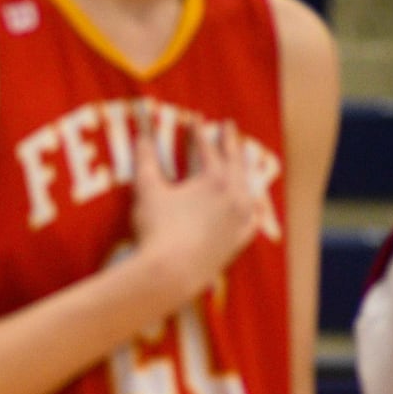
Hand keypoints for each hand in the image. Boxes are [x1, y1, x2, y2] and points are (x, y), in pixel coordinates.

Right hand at [130, 119, 263, 304]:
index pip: (207, 149)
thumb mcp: (148, 191)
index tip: (197, 120)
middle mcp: (234, 196)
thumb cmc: (157, 231)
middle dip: (231, 143)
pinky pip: (252, 220)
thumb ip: (145, 161)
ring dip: (244, 171)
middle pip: (235, 162)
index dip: (200, 133)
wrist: (171, 273)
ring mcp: (240, 220)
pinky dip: (252, 209)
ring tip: (243, 163)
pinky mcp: (238, 241)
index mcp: (214, 179)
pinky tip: (251, 208)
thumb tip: (140, 136)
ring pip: (248, 188)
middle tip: (229, 127)